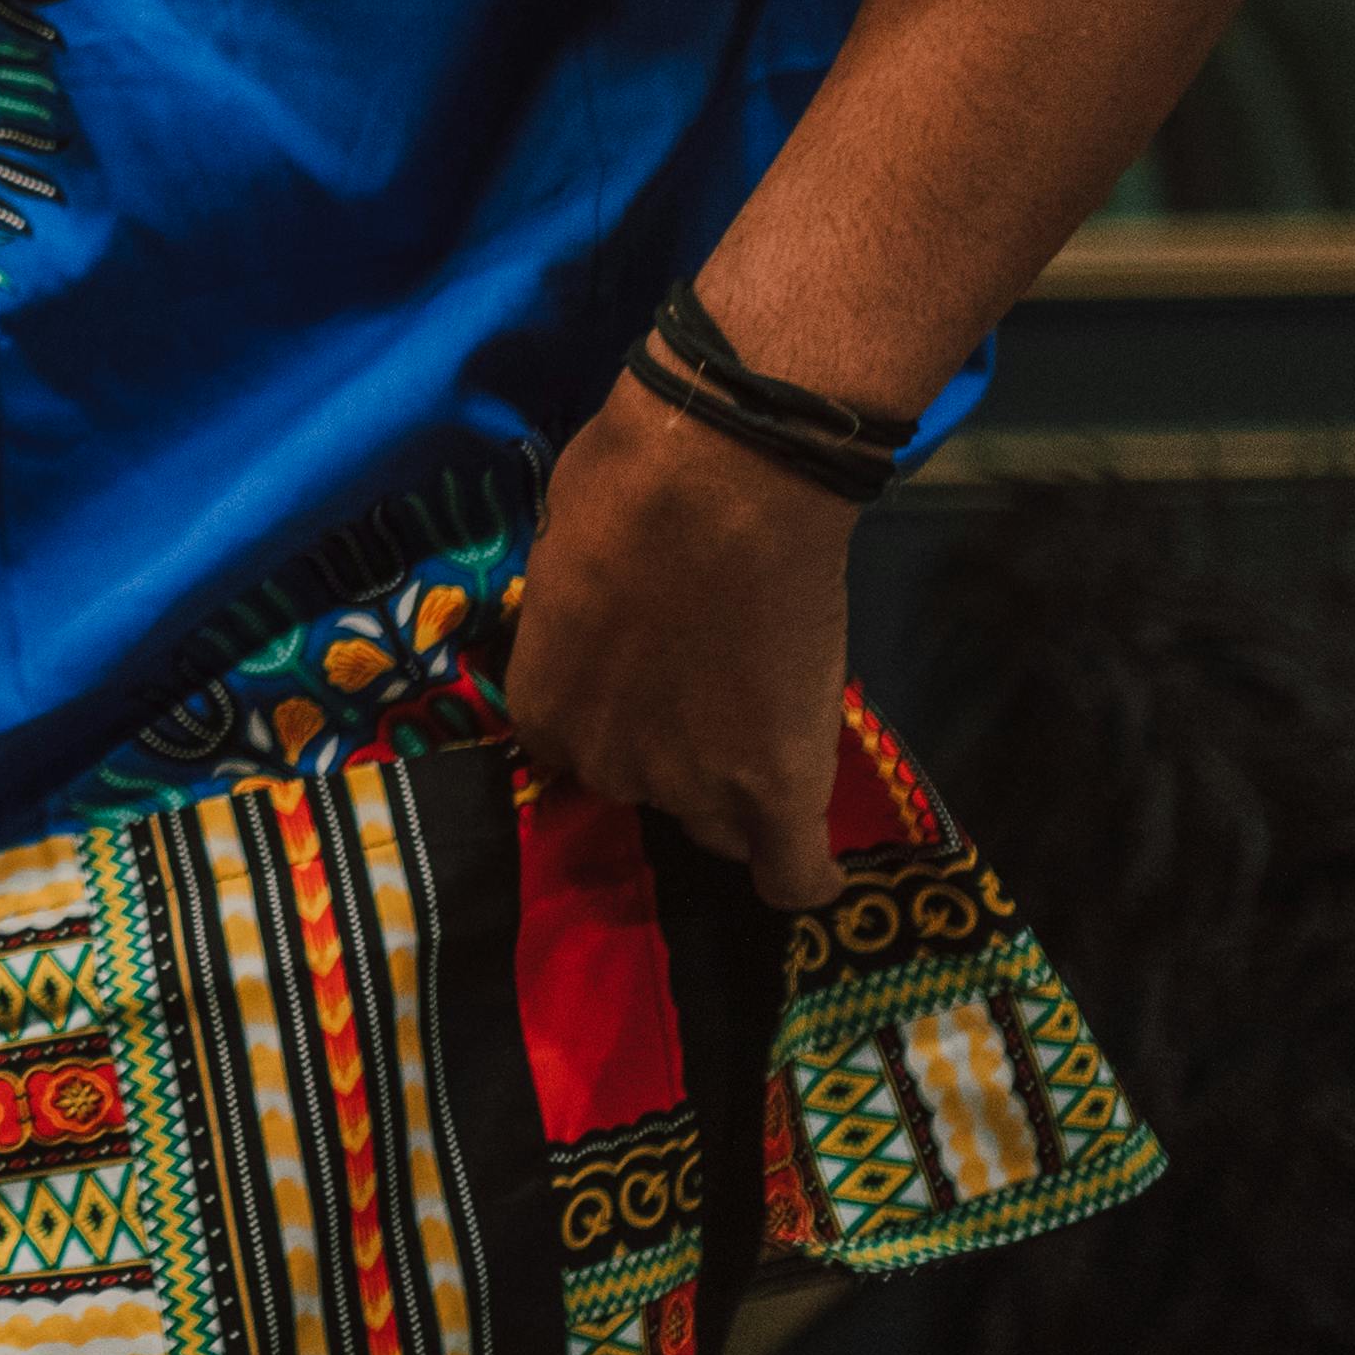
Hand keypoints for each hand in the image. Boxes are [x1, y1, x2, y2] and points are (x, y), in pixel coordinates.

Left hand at [497, 376, 854, 912]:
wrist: (727, 478)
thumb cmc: (628, 483)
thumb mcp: (558, 549)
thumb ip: (571, 616)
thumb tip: (592, 611)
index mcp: (543, 708)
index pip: (570, 754)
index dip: (612, 725)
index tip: (642, 695)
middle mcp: (606, 764)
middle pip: (645, 790)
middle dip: (673, 752)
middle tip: (712, 692)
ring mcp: (693, 783)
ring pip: (718, 824)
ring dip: (735, 792)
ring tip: (766, 735)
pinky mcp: (778, 785)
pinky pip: (792, 870)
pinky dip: (802, 875)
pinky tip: (812, 868)